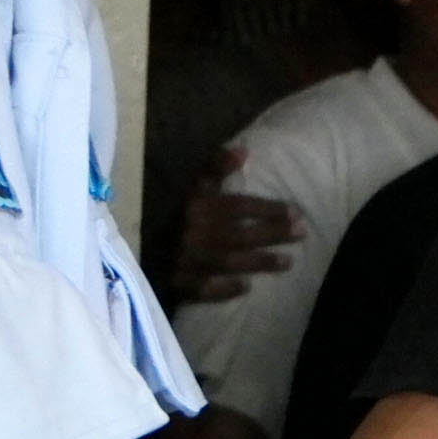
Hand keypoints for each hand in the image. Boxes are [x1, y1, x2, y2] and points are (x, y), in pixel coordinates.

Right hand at [161, 148, 296, 303]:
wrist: (134, 244)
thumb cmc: (171, 212)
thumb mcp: (193, 186)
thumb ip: (216, 167)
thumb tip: (244, 150)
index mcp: (197, 207)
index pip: (238, 207)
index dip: (269, 209)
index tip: (297, 212)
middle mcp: (194, 233)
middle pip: (240, 234)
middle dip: (273, 234)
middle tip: (303, 234)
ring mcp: (186, 260)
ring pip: (228, 261)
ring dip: (260, 262)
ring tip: (289, 262)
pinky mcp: (178, 282)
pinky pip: (203, 288)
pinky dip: (224, 288)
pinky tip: (246, 287)